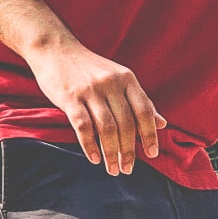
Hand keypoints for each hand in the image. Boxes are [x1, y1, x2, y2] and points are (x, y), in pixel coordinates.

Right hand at [27, 42, 166, 173]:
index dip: (150, 135)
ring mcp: (90, 90)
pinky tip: (94, 158)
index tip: (152, 154)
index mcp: (127, 79)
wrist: (55, 49)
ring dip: (111, 152)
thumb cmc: (89, 68)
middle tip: (127, 169)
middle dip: (128, 150)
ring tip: (113, 169)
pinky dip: (90, 145)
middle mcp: (111, 83)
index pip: (144, 111)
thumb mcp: (119, 78)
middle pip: (126, 124)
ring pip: (106, 128)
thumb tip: (162, 123)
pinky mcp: (70, 97)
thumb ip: (140, 100)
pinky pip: (83, 126)